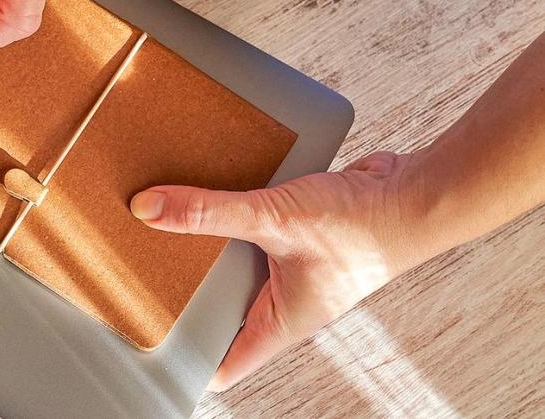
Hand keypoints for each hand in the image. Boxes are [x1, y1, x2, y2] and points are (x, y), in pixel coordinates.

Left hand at [130, 151, 431, 391]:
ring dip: (208, 248)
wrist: (416, 194)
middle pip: (223, 310)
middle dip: (188, 295)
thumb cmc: (364, 228)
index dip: (187, 361)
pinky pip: (255, 233)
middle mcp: (287, 302)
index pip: (223, 363)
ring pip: (238, 266)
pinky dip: (233, 218)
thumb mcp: (275, 219)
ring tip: (164, 230)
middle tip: (142, 276)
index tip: (149, 346)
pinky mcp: (299, 236)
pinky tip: (206, 196)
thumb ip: (210, 213)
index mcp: (281, 322)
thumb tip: (150, 209)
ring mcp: (294, 270)